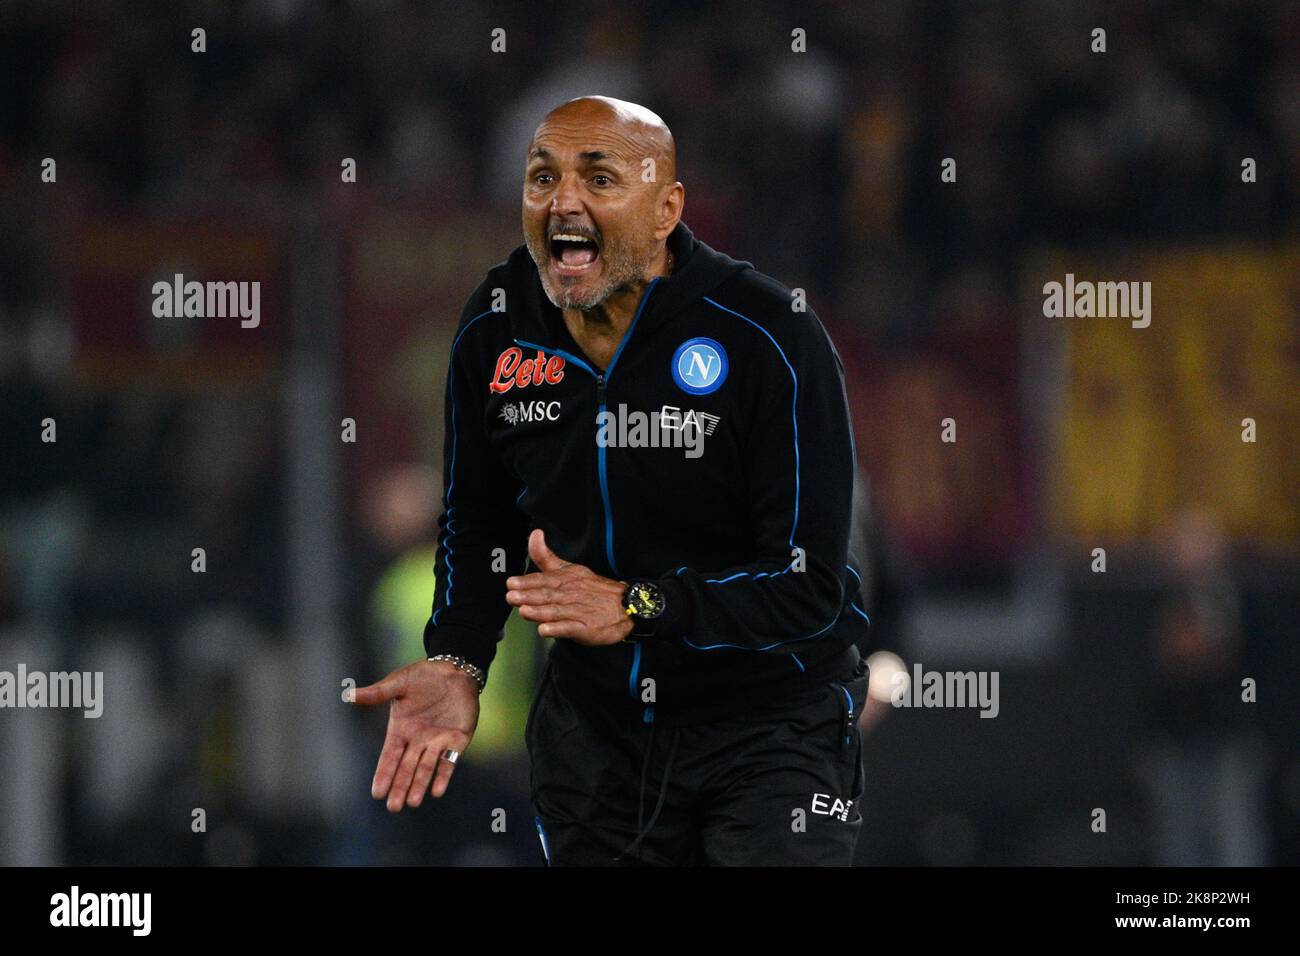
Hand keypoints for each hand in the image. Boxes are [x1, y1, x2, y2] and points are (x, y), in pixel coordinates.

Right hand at [352, 659, 479, 810]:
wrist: (454, 670)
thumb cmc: (423, 676)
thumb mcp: (398, 683)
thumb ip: (377, 693)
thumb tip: (348, 694)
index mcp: (401, 731)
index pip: (390, 757)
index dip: (384, 774)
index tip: (377, 793)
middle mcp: (418, 741)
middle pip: (407, 768)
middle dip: (400, 787)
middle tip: (393, 808)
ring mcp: (438, 742)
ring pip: (426, 768)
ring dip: (420, 785)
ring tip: (412, 803)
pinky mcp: (457, 740)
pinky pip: (449, 761)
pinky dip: (443, 775)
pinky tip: (437, 791)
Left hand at [505, 528, 633, 645]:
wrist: (626, 605)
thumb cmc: (592, 588)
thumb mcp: (569, 568)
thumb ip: (546, 556)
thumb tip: (534, 534)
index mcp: (565, 579)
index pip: (544, 580)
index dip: (527, 582)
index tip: (511, 583)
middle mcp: (571, 594)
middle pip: (548, 595)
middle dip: (529, 596)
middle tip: (512, 597)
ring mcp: (579, 612)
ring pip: (557, 611)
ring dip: (540, 612)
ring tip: (524, 612)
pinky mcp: (587, 628)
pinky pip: (571, 628)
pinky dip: (558, 629)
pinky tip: (546, 630)